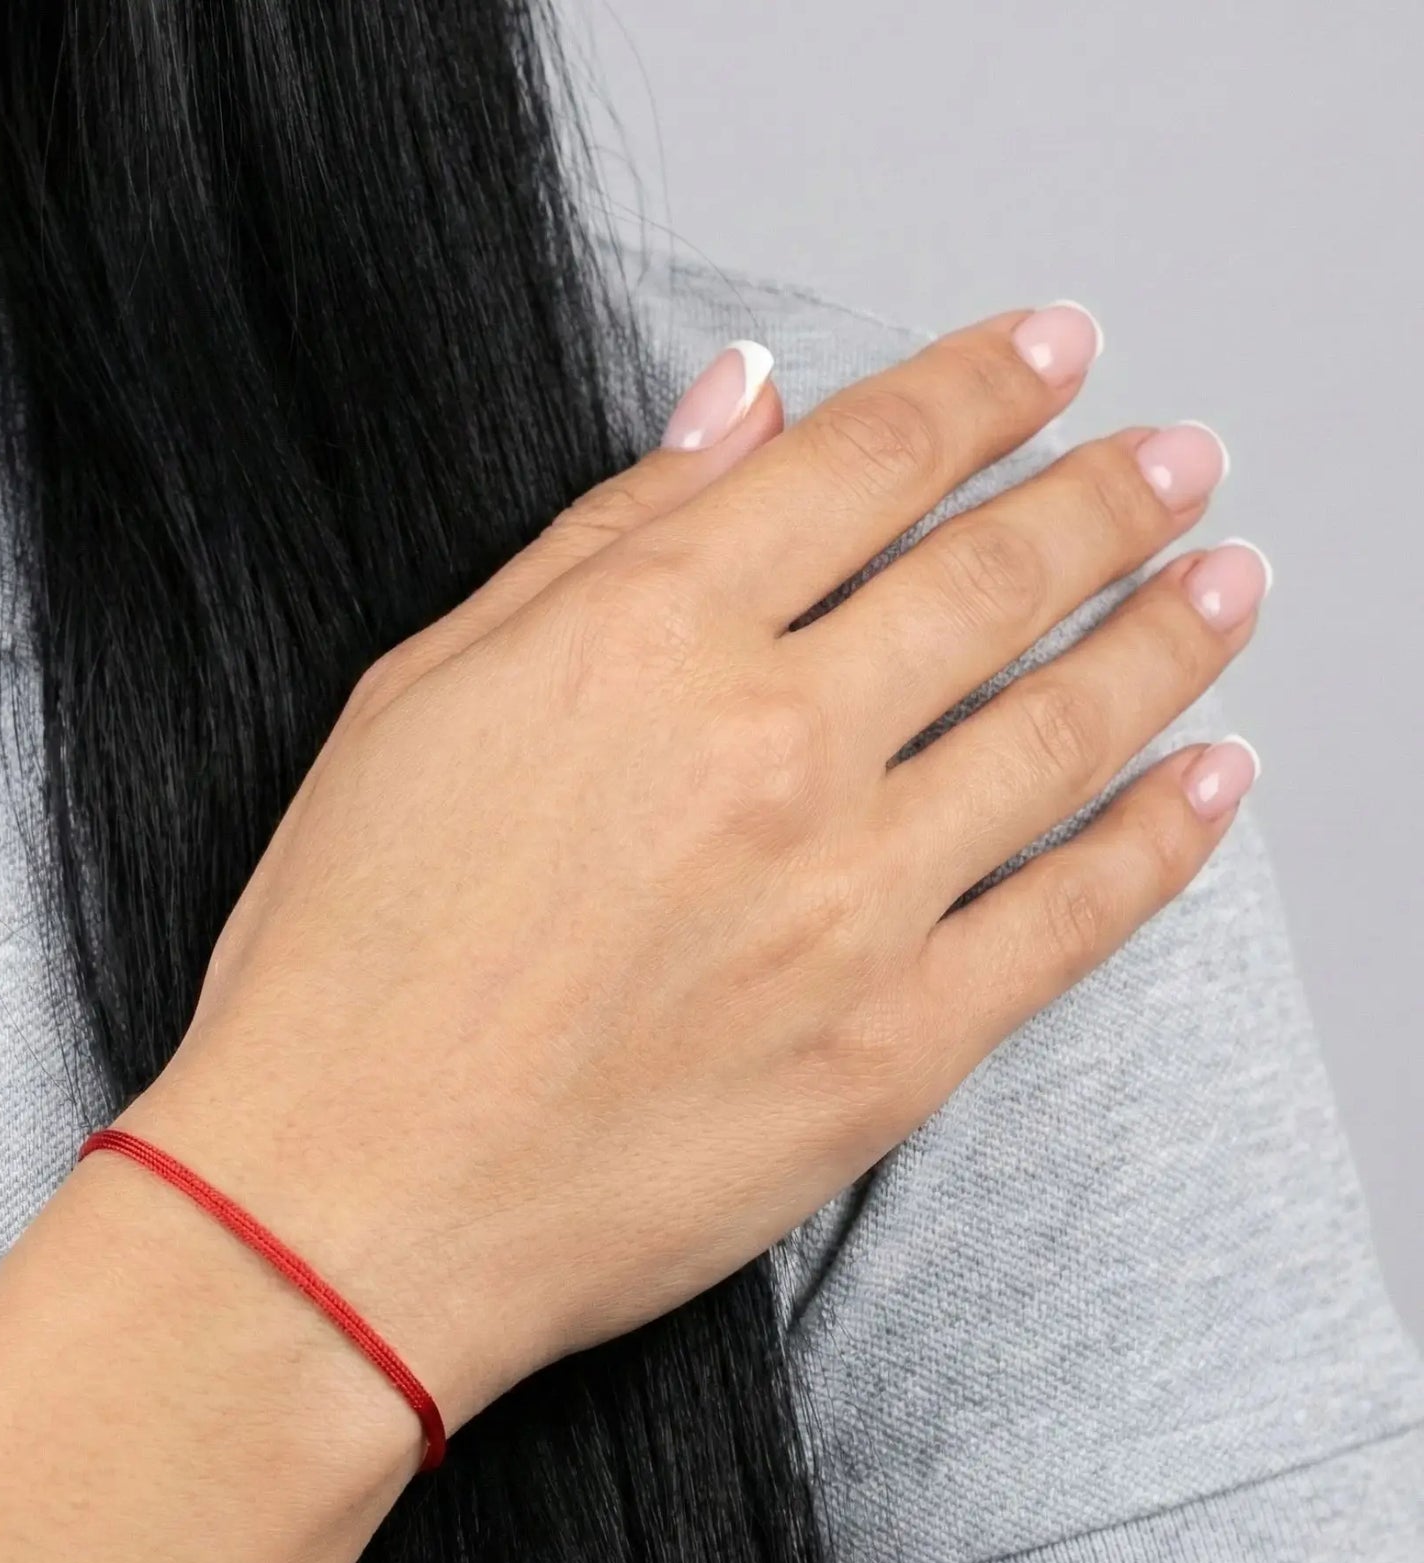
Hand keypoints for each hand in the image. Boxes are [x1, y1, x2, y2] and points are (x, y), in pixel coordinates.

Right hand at [122, 308, 1257, 1434]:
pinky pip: (1072, 917)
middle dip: (1105, 497)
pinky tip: (1212, 781)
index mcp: (646, 638)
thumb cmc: (349, 955)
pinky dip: (1163, 838)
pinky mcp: (894, 1047)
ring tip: (1221, 586)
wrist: (347, 1202)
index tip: (1051, 354)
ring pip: (1061, 725)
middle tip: (1176, 463)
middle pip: (991, 574)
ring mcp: (848, 900)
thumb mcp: (422, 695)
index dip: (979, 389)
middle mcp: (769, 746)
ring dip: (1163, 637)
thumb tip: (733, 412)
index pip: (863, 460)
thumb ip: (595, 543)